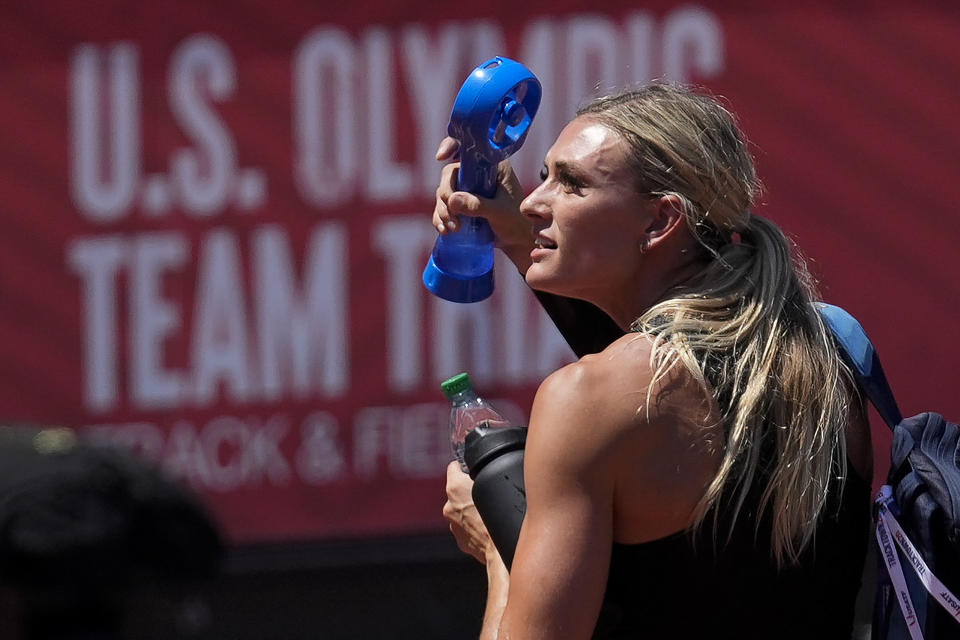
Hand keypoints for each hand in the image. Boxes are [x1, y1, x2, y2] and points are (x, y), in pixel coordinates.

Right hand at [433, 137, 534, 273]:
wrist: (518, 241)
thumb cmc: (517, 222)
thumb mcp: (500, 213)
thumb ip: (478, 205)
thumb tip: (451, 200)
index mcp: (492, 165)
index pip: (468, 149)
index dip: (450, 146)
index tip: (440, 156)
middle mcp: (478, 173)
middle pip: (449, 175)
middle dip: (445, 196)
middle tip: (452, 216)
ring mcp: (468, 189)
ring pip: (444, 193)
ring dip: (442, 211)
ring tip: (452, 229)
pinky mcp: (462, 205)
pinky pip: (444, 208)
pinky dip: (440, 219)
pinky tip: (444, 230)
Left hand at [442, 460, 495, 563]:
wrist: (500, 550)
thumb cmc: (501, 518)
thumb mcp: (496, 484)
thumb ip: (485, 475)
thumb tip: (486, 471)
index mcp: (455, 488)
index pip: (453, 467)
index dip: (463, 466)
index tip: (470, 468)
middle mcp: (449, 506)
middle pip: (458, 491)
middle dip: (469, 492)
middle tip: (486, 495)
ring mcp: (453, 525)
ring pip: (462, 511)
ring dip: (471, 511)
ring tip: (489, 515)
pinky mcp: (460, 540)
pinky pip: (466, 527)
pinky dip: (474, 527)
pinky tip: (488, 528)